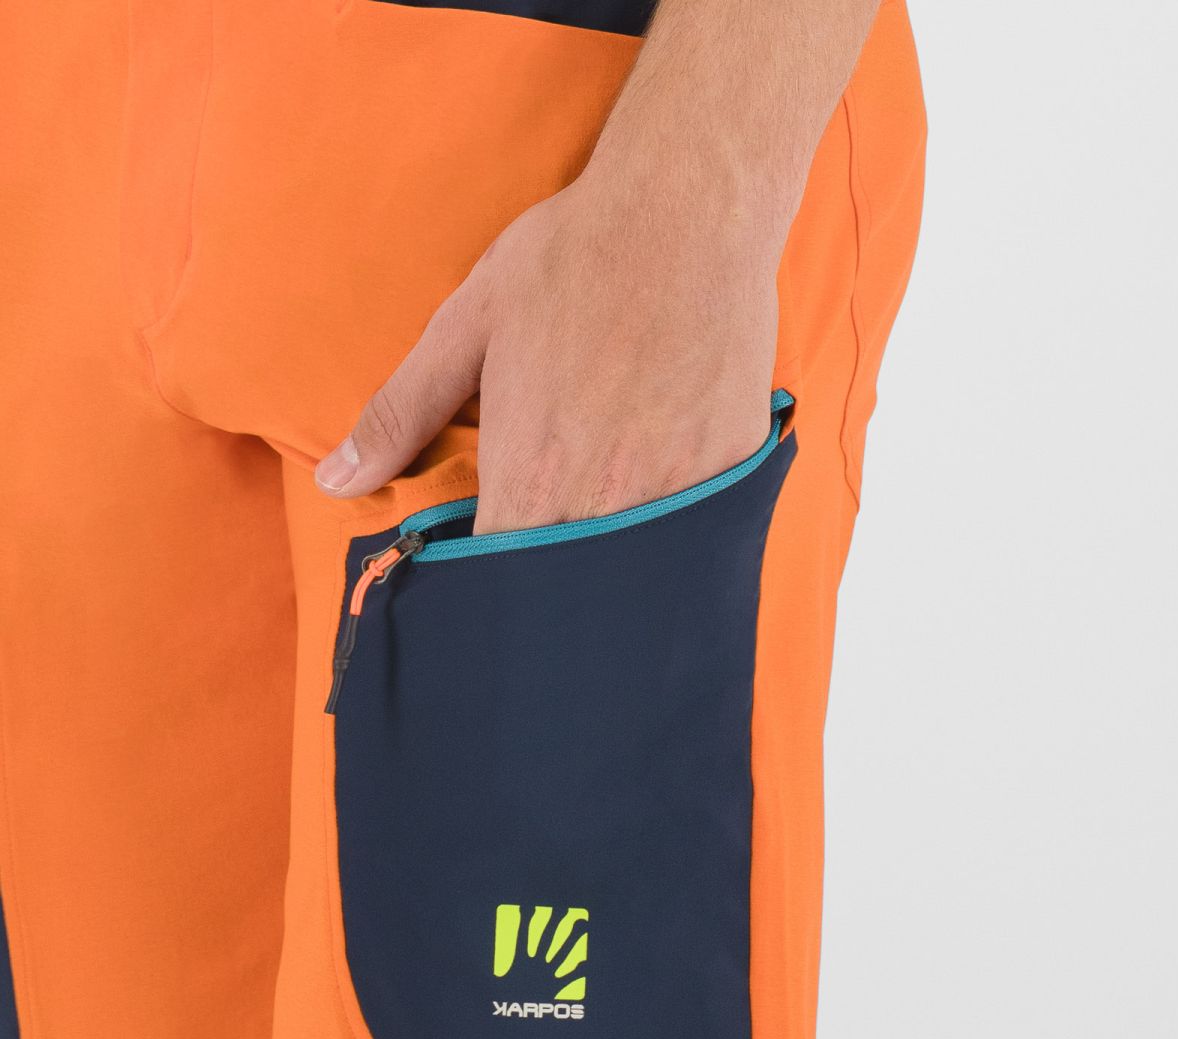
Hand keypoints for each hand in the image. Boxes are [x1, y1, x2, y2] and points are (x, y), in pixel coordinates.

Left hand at [314, 170, 783, 533]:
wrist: (688, 207)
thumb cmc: (569, 261)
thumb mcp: (466, 326)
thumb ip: (401, 415)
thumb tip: (335, 483)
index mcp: (532, 478)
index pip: (501, 579)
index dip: (491, 574)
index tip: (492, 544)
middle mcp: (606, 502)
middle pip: (569, 581)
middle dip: (552, 564)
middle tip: (555, 497)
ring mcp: (678, 492)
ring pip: (634, 561)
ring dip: (611, 533)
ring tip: (607, 470)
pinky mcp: (731, 470)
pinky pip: (696, 521)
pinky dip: (673, 506)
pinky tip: (663, 450)